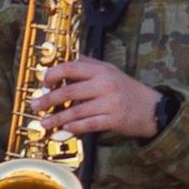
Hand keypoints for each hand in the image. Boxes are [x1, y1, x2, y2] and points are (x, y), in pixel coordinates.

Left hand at [31, 55, 159, 138]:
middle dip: (49, 99)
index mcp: (101, 71)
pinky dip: (74, 128)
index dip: (53, 74)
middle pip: (69, 90)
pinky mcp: (113, 119)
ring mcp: (109, 102)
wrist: (152, 108)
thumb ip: (91, 64)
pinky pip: (88, 124)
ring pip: (76, 110)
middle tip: (36, 106)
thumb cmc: (128, 90)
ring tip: (45, 123)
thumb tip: (71, 59)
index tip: (44, 83)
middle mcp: (104, 84)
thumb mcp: (111, 71)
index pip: (71, 67)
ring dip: (57, 118)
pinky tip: (65, 130)